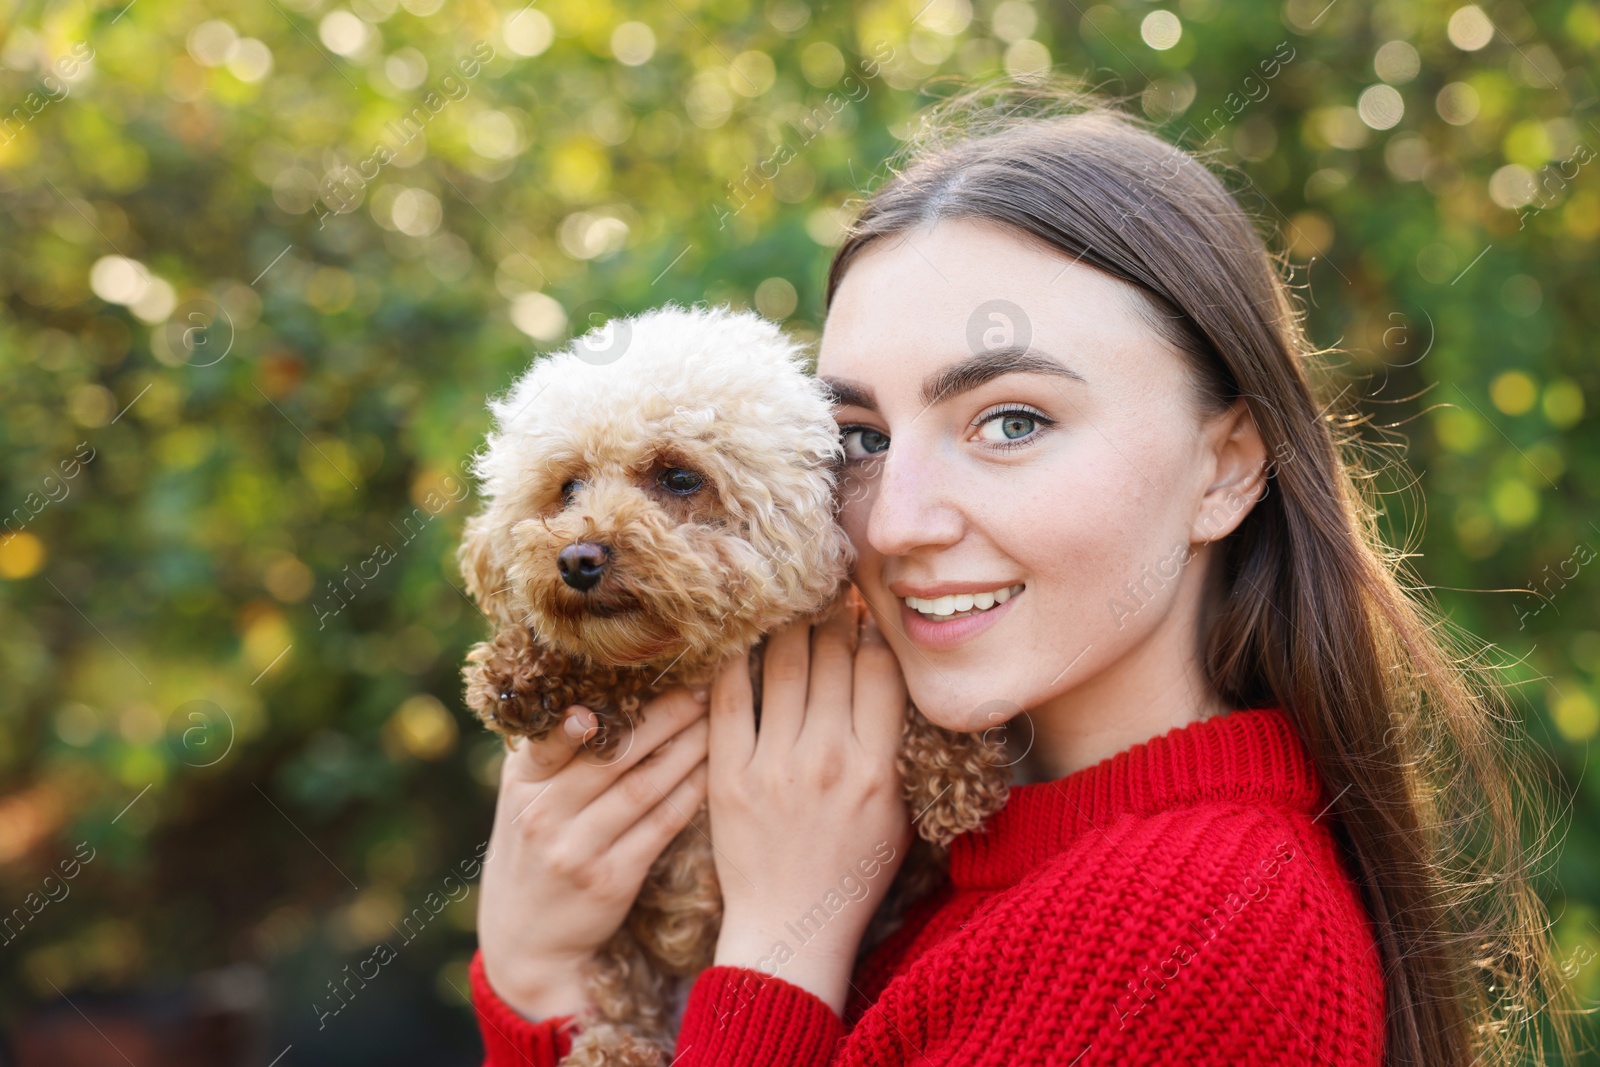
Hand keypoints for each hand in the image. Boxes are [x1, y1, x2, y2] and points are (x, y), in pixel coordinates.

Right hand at [477, 688, 709, 1020]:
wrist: (526, 943)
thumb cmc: (533, 852)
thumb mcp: (522, 801)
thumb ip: (551, 754)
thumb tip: (598, 692)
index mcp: (521, 782)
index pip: (561, 730)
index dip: (608, 700)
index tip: (647, 671)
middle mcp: (543, 813)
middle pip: (615, 753)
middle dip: (666, 715)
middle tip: (704, 686)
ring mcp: (576, 849)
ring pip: (644, 785)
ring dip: (688, 748)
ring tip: (718, 717)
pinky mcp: (610, 879)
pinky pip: (661, 825)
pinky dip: (691, 793)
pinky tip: (714, 769)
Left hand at [708, 591, 911, 1014]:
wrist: (792, 925)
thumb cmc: (853, 868)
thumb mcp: (898, 808)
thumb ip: (896, 741)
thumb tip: (887, 668)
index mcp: (878, 767)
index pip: (881, 667)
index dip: (875, 625)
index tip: (865, 603)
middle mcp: (828, 758)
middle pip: (833, 655)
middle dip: (832, 610)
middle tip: (825, 584)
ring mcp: (775, 765)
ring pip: (785, 664)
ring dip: (789, 623)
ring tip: (790, 599)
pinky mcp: (728, 774)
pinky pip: (730, 697)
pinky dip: (736, 658)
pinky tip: (740, 633)